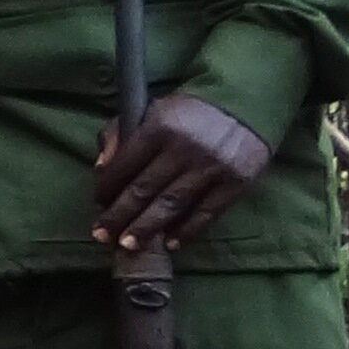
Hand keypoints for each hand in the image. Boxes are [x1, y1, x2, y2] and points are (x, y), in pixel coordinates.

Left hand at [93, 92, 270, 251]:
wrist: (250, 102)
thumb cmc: (192, 111)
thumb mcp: (154, 110)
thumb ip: (121, 133)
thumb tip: (100, 167)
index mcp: (160, 127)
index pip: (125, 165)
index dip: (107, 189)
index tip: (98, 205)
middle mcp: (184, 148)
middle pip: (144, 189)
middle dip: (119, 216)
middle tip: (101, 236)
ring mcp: (212, 166)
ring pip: (172, 204)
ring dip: (147, 228)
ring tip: (128, 246)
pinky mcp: (237, 181)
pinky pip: (207, 212)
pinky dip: (188, 231)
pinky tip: (170, 244)